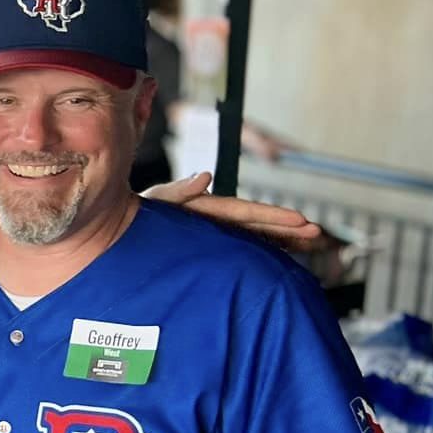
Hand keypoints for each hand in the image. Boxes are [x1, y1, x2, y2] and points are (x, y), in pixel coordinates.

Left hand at [143, 171, 323, 251]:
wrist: (115, 228)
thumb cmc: (132, 213)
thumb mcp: (155, 200)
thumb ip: (177, 191)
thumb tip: (207, 177)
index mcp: (204, 208)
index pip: (244, 212)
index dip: (271, 216)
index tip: (299, 219)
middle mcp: (213, 221)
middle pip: (256, 224)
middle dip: (286, 229)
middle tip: (317, 233)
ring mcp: (212, 234)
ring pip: (253, 237)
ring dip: (281, 240)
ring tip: (311, 243)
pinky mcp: (207, 247)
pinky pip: (240, 249)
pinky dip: (261, 251)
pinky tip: (283, 255)